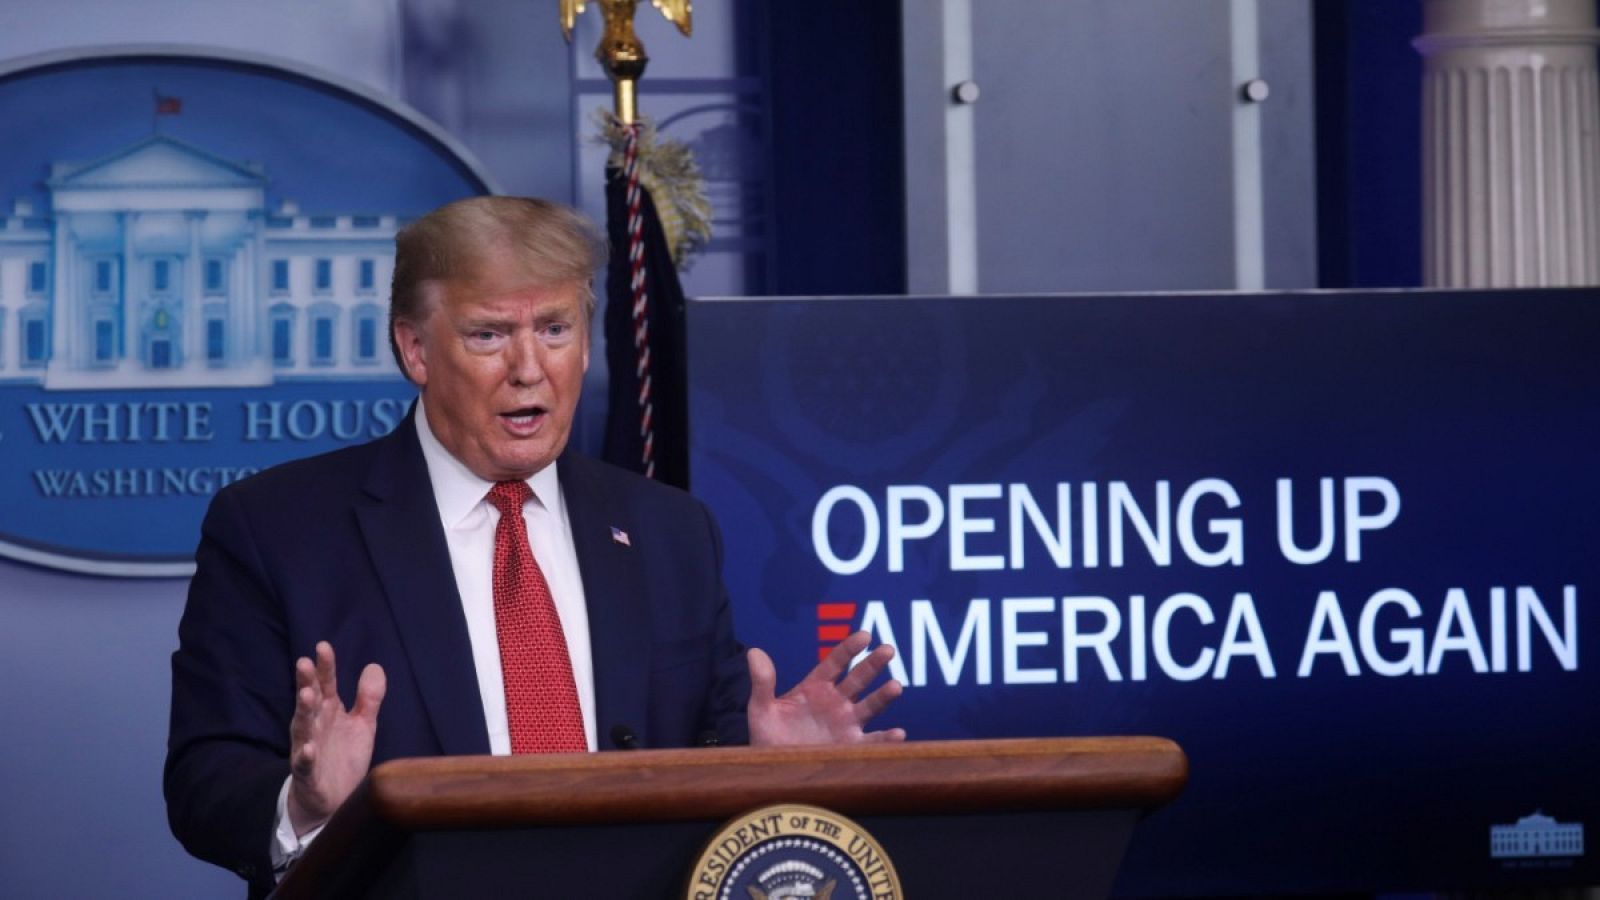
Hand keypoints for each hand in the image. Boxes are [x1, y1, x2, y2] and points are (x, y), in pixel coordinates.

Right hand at [286, 641, 385, 835]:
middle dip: (306, 682)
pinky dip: (305, 756)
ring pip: (303, 728)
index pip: (325, 684)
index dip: (325, 667)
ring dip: (304, 712)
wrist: (334, 800)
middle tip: (303, 663)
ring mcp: (308, 748)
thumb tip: (373, 665)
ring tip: (307, 696)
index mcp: (328, 712)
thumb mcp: (362, 724)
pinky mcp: (307, 773)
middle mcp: (315, 726)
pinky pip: (304, 764)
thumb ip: (368, 697)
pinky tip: (308, 748)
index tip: (323, 646)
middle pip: (310, 701)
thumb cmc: (344, 757)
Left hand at [746, 631, 905, 745]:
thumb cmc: (767, 737)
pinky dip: (886, 738)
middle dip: (873, 664)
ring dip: (883, 696)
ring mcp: (846, 724)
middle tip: (888, 650)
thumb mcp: (761, 709)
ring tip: (896, 687)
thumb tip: (753, 652)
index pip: (835, 662)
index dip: (849, 648)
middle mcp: (836, 702)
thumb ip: (762, 682)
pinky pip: (872, 741)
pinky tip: (898, 734)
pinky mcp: (851, 747)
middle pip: (858, 678)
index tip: (864, 636)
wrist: (772, 770)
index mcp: (816, 687)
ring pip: (870, 706)